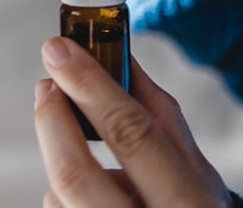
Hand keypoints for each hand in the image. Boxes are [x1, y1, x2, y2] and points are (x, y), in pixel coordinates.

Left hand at [34, 36, 233, 206]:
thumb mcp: (195, 167)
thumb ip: (159, 114)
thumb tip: (121, 55)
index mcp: (186, 202)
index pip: (130, 133)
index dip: (90, 85)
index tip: (60, 50)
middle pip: (74, 172)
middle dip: (52, 119)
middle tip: (46, 85)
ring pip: (59, 194)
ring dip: (62, 158)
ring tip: (83, 149)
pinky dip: (65, 191)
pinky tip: (92, 192)